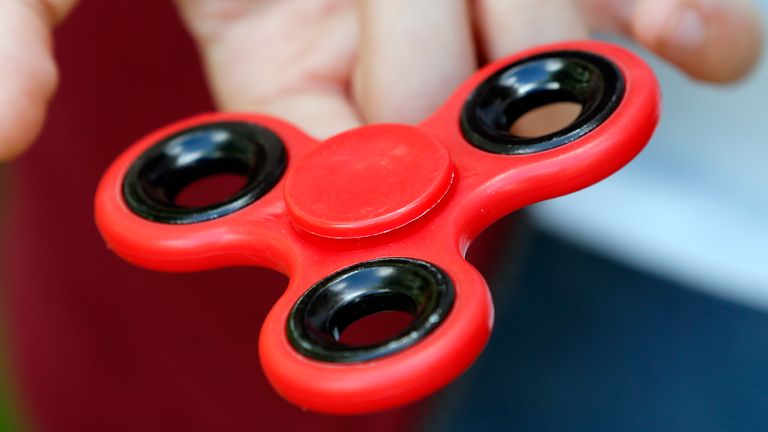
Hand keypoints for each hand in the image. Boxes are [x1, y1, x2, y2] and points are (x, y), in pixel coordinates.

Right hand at [0, 0, 761, 159]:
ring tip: (536, 18)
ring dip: (550, 41)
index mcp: (274, 59)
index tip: (379, 234)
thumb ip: (12, 24)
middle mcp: (380, 30)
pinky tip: (697, 44)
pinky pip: (633, 2)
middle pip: (444, 110)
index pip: (325, 176)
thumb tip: (2, 127)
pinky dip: (672, 21)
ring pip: (544, 53)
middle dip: (440, 89)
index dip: (357, 218)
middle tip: (421, 39)